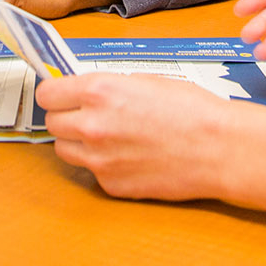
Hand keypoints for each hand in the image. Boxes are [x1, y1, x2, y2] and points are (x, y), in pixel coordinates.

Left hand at [37, 72, 237, 200]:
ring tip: (106, 136)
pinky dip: (102, 164)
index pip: (47, 94)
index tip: (60, 95)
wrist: (218, 149)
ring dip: (77, 142)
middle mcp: (92, 126)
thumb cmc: (192, 111)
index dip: (55, 93)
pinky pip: (92, 171)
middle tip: (85, 115)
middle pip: (52, 123)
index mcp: (99, 92)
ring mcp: (99, 159)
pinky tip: (128, 156)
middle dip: (66, 117)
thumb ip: (108, 87)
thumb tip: (85, 92)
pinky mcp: (111, 184)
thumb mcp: (145, 81)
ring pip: (64, 150)